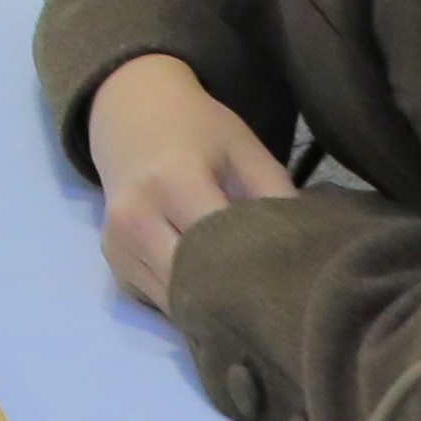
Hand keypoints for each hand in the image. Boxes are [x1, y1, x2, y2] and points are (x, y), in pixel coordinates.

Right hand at [86, 51, 291, 311]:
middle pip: (195, 285)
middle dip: (235, 298)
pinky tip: (208, 284)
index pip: (221, 249)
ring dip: (211, 305)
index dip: (257, 271)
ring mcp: (118, 245)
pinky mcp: (114, 263)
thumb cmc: (199, 131)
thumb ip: (277, 202)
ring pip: (176, 303)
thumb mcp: (248, 152)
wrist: (130, 114)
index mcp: (174, 180)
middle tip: (273, 304)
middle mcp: (135, 218)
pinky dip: (188, 298)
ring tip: (245, 298)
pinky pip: (159, 299)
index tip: (289, 284)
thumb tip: (305, 260)